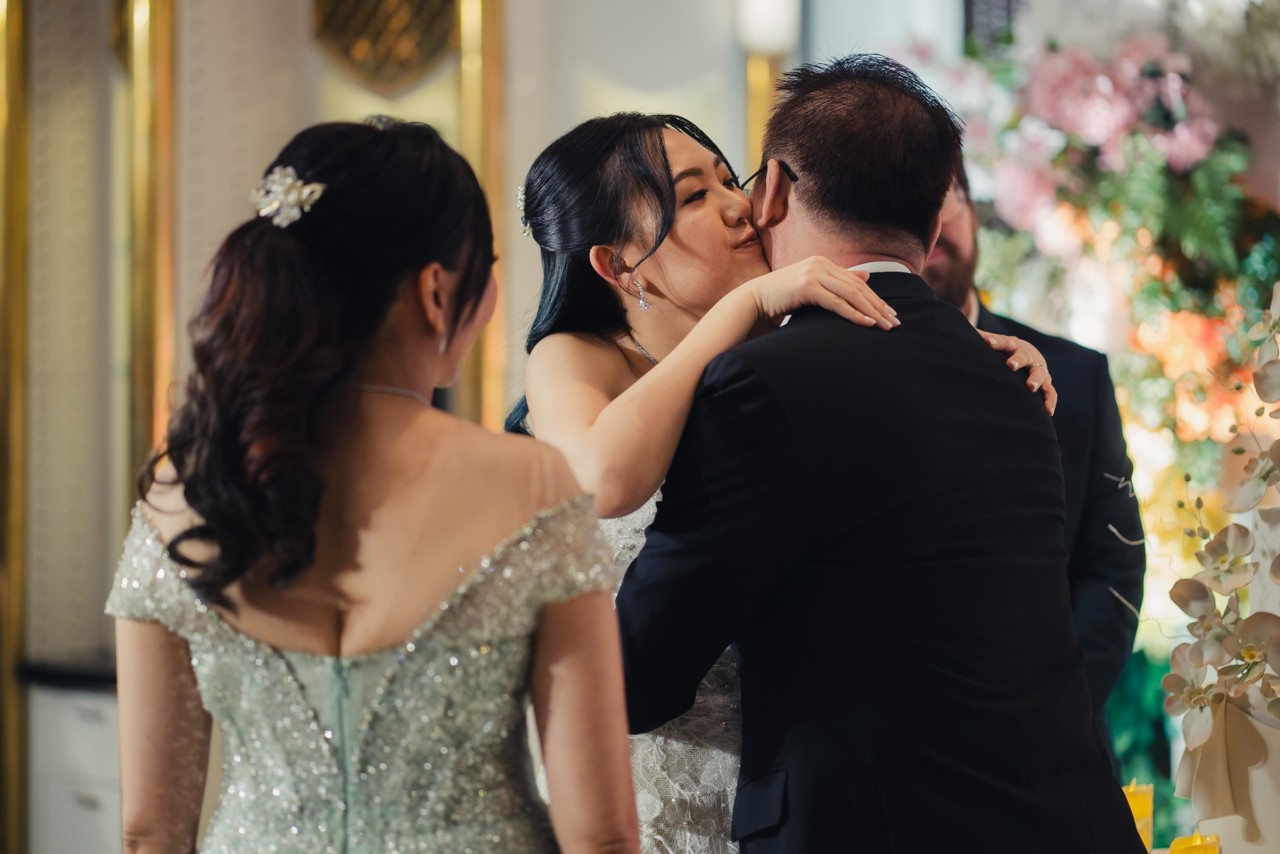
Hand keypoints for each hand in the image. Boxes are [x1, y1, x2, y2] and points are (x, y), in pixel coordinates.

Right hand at [743, 256, 899, 329]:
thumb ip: (837, 281)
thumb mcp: (813, 287)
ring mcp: (813, 273)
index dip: (875, 298)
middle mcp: (820, 264)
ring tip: (885, 326)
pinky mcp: (807, 286)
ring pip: (850, 294)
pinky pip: (837, 302)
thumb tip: (865, 276)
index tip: (889, 314)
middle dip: (878, 306)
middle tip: (894, 322)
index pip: (856, 282)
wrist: (754, 300)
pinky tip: (867, 323)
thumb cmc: (781, 298)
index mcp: (822, 263)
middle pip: (857, 286)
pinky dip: (854, 314)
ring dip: (870, 311)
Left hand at [984, 333, 1056, 414]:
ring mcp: (1039, 369)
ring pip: (1040, 374)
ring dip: (1036, 380)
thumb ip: (983, 338)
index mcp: (1014, 345)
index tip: (988, 343)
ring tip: (1030, 387)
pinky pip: (1050, 392)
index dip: (996, 342)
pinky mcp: (1046, 382)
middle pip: (1024, 356)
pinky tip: (1048, 411)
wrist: (1031, 353)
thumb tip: (962, 330)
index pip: (1004, 342)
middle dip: (1018, 360)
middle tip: (1011, 365)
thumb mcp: (997, 342)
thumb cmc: (1007, 350)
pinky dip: (1050, 400)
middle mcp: (1029, 356)